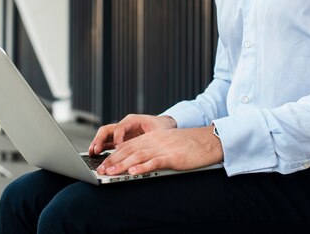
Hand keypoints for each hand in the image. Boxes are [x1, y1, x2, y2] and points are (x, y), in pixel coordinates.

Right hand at [88, 114, 176, 155]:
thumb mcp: (158, 131)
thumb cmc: (162, 127)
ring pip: (104, 136)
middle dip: (100, 139)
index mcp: (132, 120)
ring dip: (97, 144)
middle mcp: (124, 125)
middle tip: (96, 149)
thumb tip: (147, 146)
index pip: (120, 127)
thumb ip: (152, 138)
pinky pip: (107, 143)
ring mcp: (120, 133)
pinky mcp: (119, 140)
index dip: (117, 138)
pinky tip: (95, 155)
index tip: (118, 148)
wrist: (164, 126)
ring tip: (92, 153)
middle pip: (107, 129)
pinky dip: (100, 148)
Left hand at [96, 126, 223, 175]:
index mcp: (152, 137)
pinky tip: (133, 173)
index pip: (128, 146)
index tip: (102, 164)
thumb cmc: (189, 144)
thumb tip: (138, 159)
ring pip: (138, 156)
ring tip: (110, 173)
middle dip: (113, 161)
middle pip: (129, 150)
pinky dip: (143, 167)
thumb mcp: (167, 142)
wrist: (209, 140)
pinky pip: (155, 162)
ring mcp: (163, 148)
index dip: (113, 155)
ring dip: (122, 165)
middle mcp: (154, 141)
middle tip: (100, 170)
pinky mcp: (173, 157)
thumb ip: (153, 148)